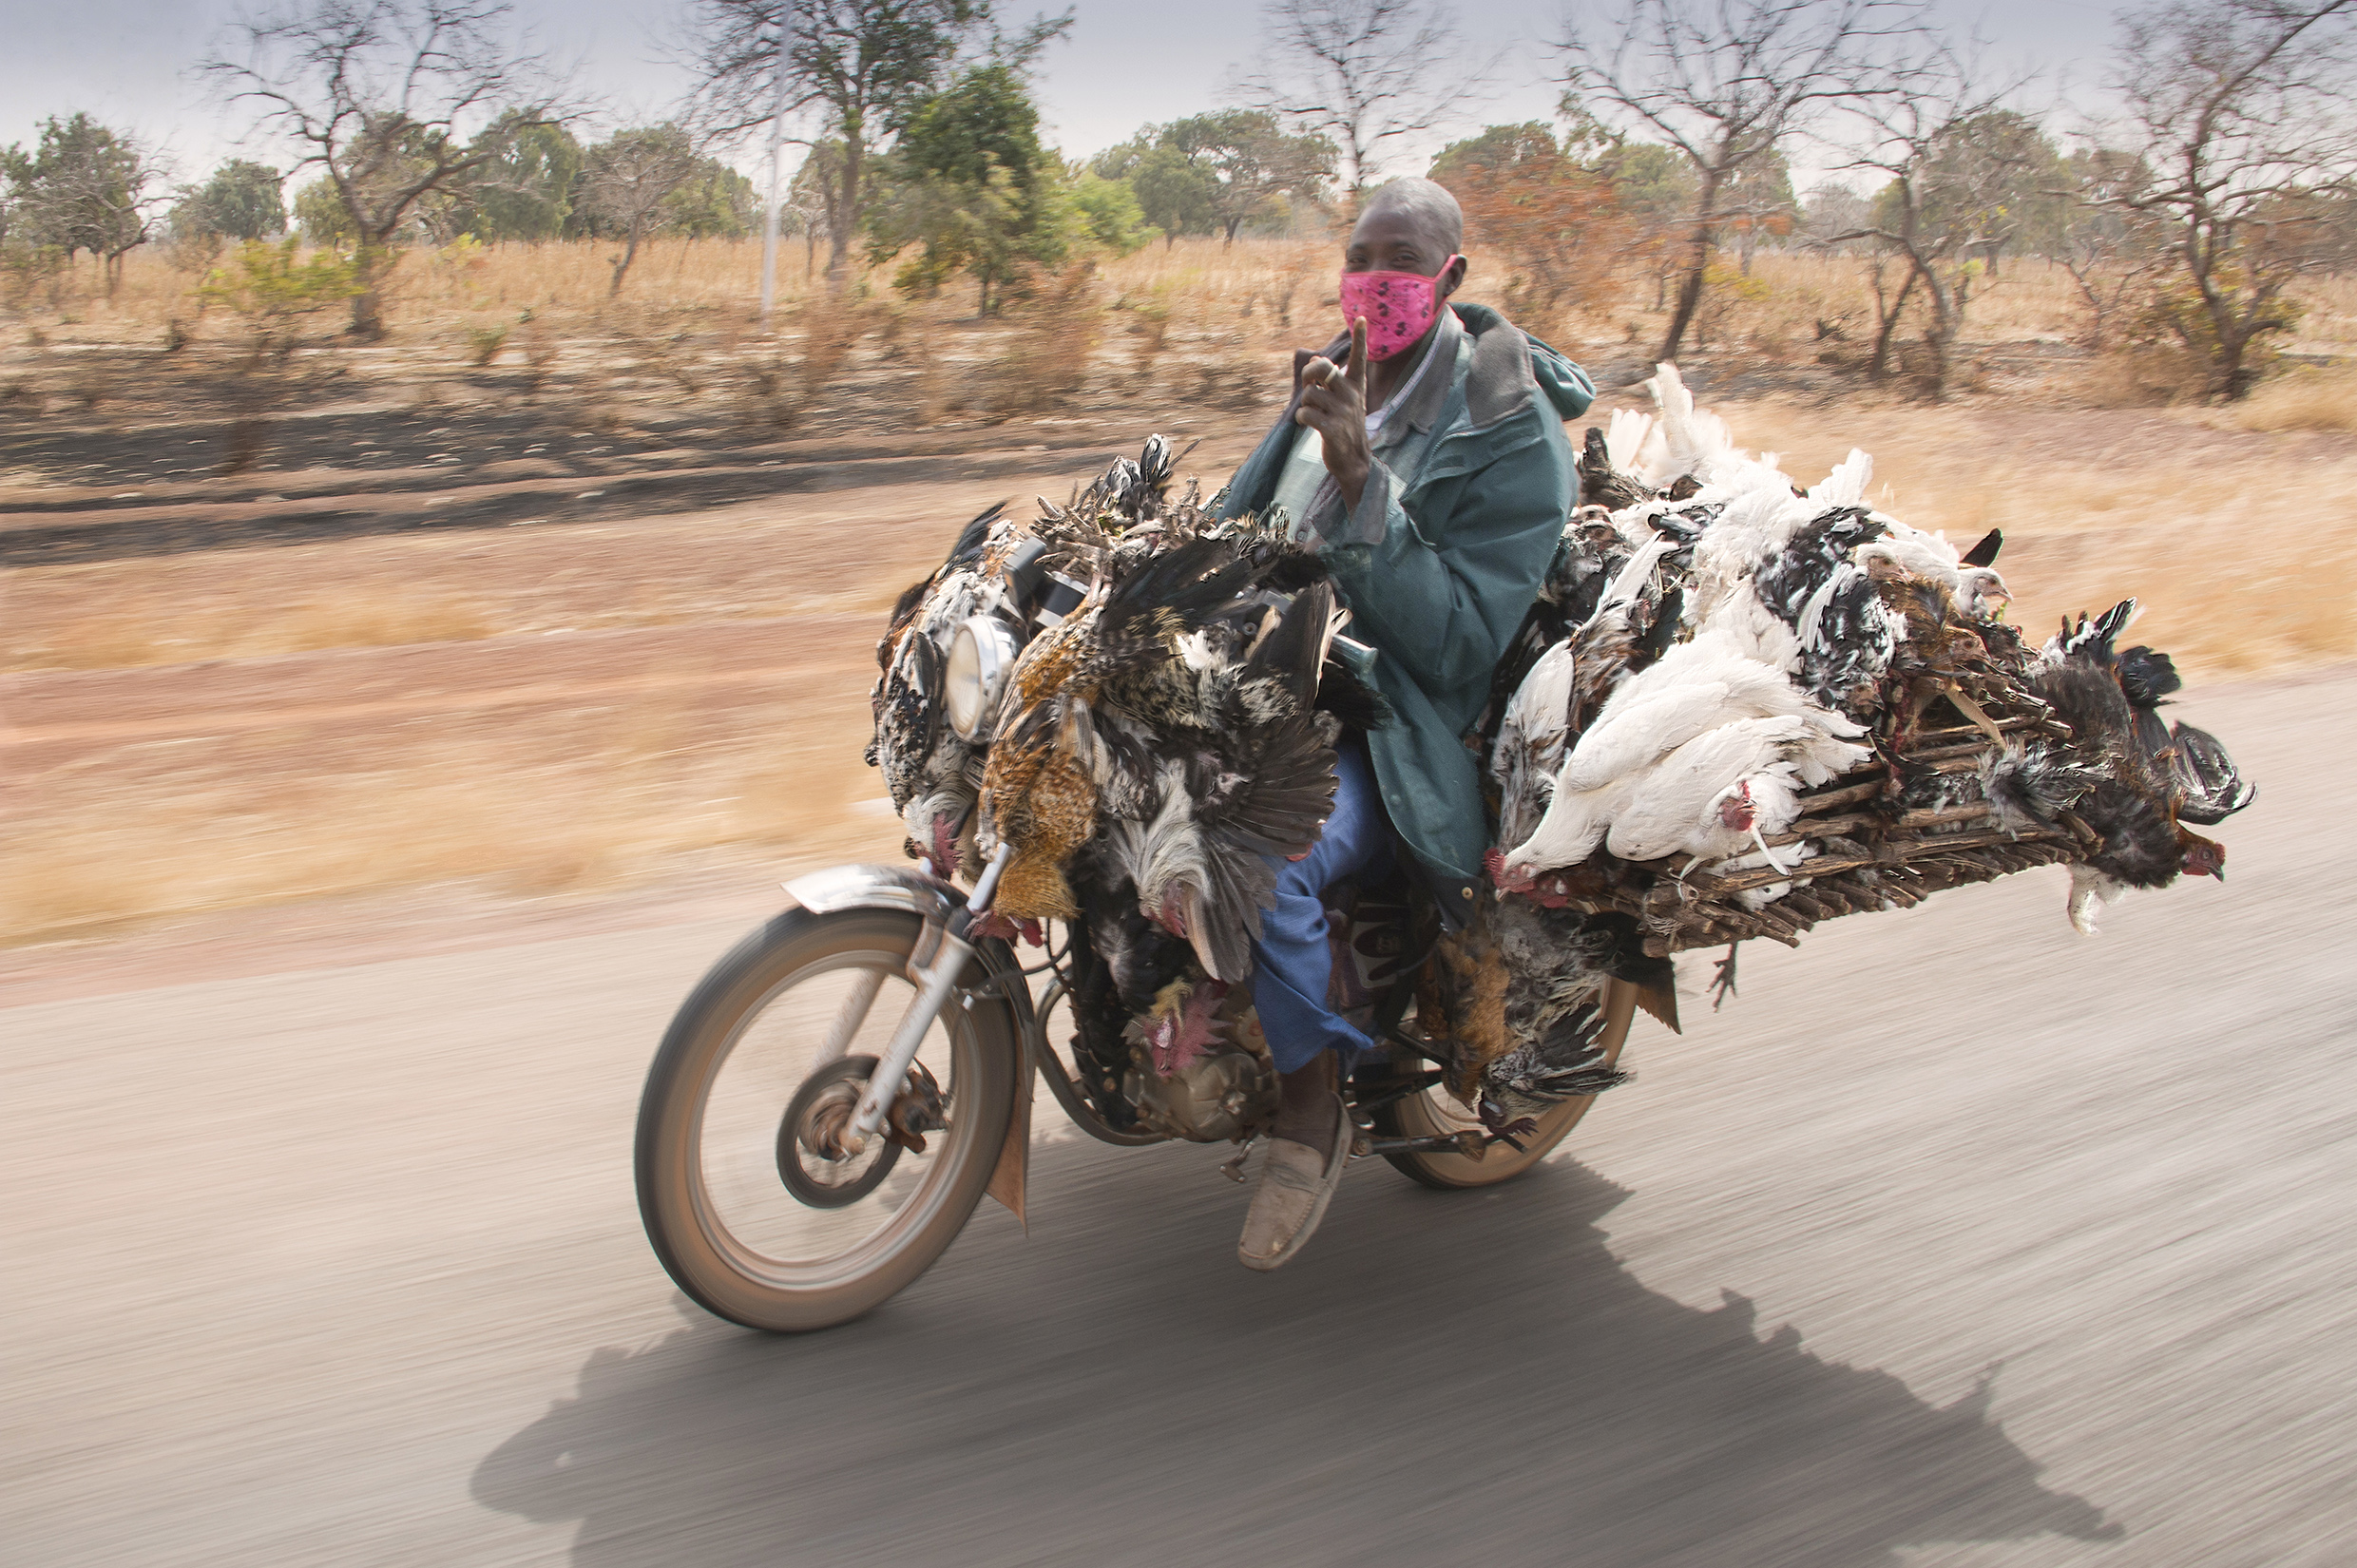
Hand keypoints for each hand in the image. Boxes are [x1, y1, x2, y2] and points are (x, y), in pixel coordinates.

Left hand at [1294, 316, 1371, 512]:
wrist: (1353, 460)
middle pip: (1322, 367)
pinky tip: (1309, 424)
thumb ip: (1330, 380)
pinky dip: (1301, 418)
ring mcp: (1343, 412)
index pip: (1359, 357)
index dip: (1360, 338)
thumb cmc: (1344, 425)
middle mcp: (1351, 395)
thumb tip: (1313, 357)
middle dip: (1308, 373)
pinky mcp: (1332, 429)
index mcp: (1356, 386)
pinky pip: (1305, 413)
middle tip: (1309, 385)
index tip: (1362, 319)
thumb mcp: (1343, 400)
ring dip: (1304, 404)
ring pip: (1309, 394)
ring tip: (1313, 414)